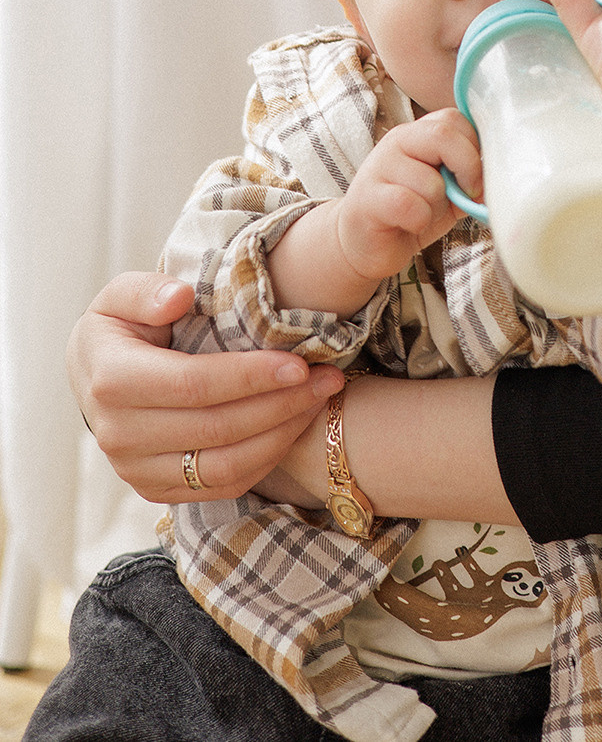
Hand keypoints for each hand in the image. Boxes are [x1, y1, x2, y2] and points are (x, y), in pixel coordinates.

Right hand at [67, 272, 343, 503]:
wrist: (92, 376)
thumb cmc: (120, 326)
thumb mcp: (120, 295)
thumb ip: (146, 291)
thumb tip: (179, 298)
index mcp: (113, 381)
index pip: (194, 385)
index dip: (250, 378)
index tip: (300, 363)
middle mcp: (119, 435)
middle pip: (216, 428)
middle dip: (281, 404)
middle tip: (328, 378)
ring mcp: (135, 470)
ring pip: (223, 465)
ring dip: (281, 434)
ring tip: (321, 399)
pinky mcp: (154, 490)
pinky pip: (221, 485)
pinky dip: (265, 460)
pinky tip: (294, 426)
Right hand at [335, 109, 483, 281]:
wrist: (366, 244)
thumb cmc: (410, 213)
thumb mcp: (446, 191)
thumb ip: (468, 179)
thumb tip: (501, 182)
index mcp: (418, 134)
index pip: (454, 119)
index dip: (475, 148)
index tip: (479, 178)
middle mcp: (396, 142)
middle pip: (442, 135)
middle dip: (467, 169)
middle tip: (467, 194)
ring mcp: (379, 167)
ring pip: (430, 181)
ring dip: (436, 206)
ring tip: (422, 212)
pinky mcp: (368, 199)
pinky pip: (409, 206)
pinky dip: (419, 221)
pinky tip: (408, 224)